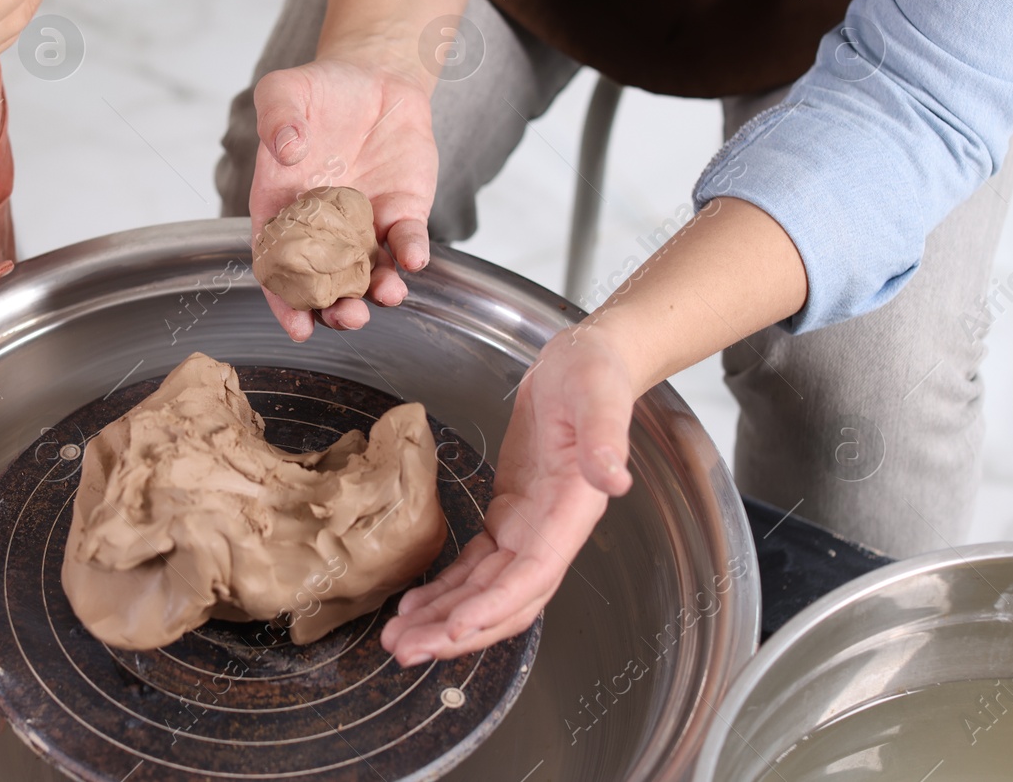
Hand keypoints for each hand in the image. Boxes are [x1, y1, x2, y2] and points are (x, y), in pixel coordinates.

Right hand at [249, 54, 437, 340]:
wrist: (374, 78)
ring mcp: (364, 224)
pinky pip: (407, 240)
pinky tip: (413, 258)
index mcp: (283, 207)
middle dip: (337, 307)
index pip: (279, 264)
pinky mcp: (403, 211)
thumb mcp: (284, 90)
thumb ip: (275, 116)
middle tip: (347, 317)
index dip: (285, 299)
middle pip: (326, 281)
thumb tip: (286, 148)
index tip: (297, 325)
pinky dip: (411, 252)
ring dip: (377, 291)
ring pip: (370, 271)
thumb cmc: (320, 91)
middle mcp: (323, 227)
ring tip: (386, 296)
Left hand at [380, 324, 634, 663]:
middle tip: (405, 650)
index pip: (533, 573)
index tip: (455, 629)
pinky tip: (414, 605)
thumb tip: (614, 477)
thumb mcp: (598, 395)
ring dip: (443, 619)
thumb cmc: (594, 375)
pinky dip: (447, 589)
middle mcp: (552, 530)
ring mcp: (529, 527)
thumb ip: (605, 437)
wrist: (586, 362)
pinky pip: (476, 566)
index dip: (494, 606)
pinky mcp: (509, 515)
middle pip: (504, 598)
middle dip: (456, 630)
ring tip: (398, 638)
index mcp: (573, 510)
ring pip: (485, 591)